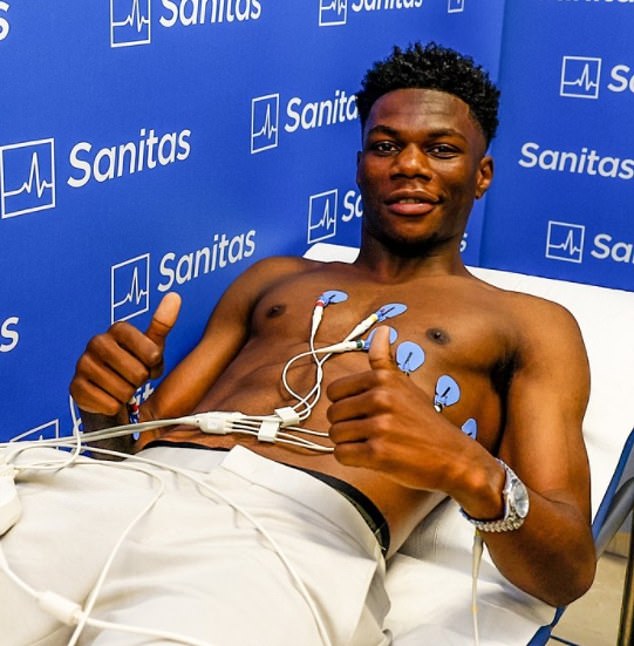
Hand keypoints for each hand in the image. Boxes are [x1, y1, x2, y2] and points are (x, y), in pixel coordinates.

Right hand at [70, 292, 181, 416]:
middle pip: (138, 373)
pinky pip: (108, 404)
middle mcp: (97, 342)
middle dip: (141, 381)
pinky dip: (115, 407)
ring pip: (123, 390)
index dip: (155, 364)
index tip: (150, 363)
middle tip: (134, 378)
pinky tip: (110, 399)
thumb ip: (162, 325)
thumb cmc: (134, 368)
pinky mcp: (75, 387)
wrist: (111, 395)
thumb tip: (174, 296)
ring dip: (128, 395)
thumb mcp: (153, 349)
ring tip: (122, 388)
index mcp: (118, 330)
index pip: (151, 351)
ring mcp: (83, 364)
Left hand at [326, 326, 465, 490]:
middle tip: (369, 430)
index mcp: (383, 379)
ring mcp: (379, 425)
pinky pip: (342, 454)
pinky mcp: (378, 452)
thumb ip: (385, 360)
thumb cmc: (425, 422)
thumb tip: (381, 330)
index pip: (334, 390)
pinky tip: (371, 456)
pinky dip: (351, 459)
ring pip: (335, 434)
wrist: (452, 456)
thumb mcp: (405, 385)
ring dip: (349, 443)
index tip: (361, 411)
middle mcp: (380, 398)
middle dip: (346, 425)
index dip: (344, 404)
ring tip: (372, 442)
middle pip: (333, 413)